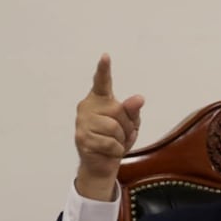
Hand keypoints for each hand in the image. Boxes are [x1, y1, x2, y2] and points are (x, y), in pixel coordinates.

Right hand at [73, 54, 144, 199]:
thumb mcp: (130, 124)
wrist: (103, 164)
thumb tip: (139, 98)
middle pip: (118, 110)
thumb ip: (133, 110)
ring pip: (114, 128)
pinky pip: (110, 143)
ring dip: (121, 140)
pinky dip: (116, 150)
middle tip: (120, 135)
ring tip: (113, 143)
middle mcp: (87, 107)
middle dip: (126, 126)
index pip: (102, 82)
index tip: (106, 56)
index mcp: (99, 99)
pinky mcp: (82, 138)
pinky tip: (108, 151)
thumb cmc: (116, 139)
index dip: (104, 69)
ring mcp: (82, 122)